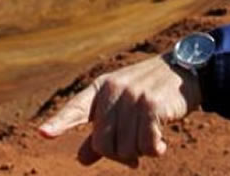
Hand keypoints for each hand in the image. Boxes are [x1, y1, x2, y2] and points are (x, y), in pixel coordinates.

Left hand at [38, 54, 201, 166]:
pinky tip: (162, 144)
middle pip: (103, 144)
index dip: (59, 122)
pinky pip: (145, 145)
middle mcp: (113, 90)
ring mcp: (132, 97)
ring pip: (125, 148)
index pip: (76, 108)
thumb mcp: (124, 106)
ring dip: (140, 152)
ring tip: (152, 140)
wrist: (187, 70)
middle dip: (119, 155)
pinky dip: (154, 150)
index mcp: (101, 88)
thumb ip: (102, 131)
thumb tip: (81, 159)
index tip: (43, 133)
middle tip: (135, 154)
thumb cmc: (152, 90)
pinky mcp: (151, 106)